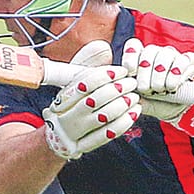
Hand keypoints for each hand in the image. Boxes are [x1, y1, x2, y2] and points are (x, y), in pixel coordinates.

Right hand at [42, 41, 141, 160]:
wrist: (58, 137)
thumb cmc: (73, 104)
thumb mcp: (75, 84)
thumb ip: (89, 66)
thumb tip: (103, 47)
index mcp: (63, 97)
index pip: (85, 83)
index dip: (106, 75)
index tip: (121, 71)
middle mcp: (66, 115)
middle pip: (94, 100)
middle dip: (117, 90)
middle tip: (132, 83)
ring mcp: (74, 132)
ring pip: (102, 117)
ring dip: (122, 105)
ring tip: (135, 96)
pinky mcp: (83, 146)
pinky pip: (106, 135)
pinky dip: (123, 123)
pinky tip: (134, 112)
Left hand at [120, 38, 193, 125]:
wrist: (175, 110)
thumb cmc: (152, 102)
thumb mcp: (136, 98)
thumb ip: (126, 91)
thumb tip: (118, 87)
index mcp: (140, 57)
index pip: (133, 46)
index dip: (131, 58)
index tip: (131, 74)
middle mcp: (157, 53)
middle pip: (149, 51)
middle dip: (145, 72)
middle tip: (146, 89)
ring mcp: (174, 56)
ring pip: (166, 54)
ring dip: (160, 75)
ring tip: (160, 90)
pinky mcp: (190, 62)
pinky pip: (184, 60)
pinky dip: (177, 74)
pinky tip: (172, 86)